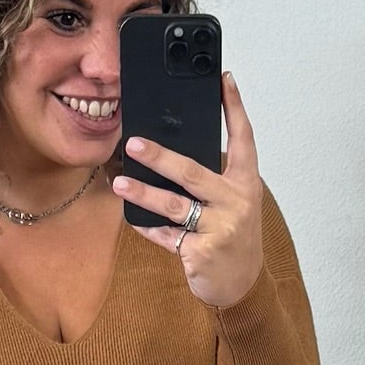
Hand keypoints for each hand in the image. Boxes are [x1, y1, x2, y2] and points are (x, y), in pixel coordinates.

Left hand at [110, 68, 263, 308]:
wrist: (243, 285)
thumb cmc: (233, 237)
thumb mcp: (234, 203)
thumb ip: (214, 180)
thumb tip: (170, 154)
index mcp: (246, 183)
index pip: (244, 139)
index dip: (235, 108)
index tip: (223, 80)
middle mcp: (236, 202)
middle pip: (193, 172)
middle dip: (161, 157)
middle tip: (133, 144)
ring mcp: (220, 228)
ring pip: (174, 205)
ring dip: (143, 193)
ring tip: (118, 184)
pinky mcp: (202, 252)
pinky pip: (166, 235)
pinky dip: (148, 227)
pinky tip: (132, 218)